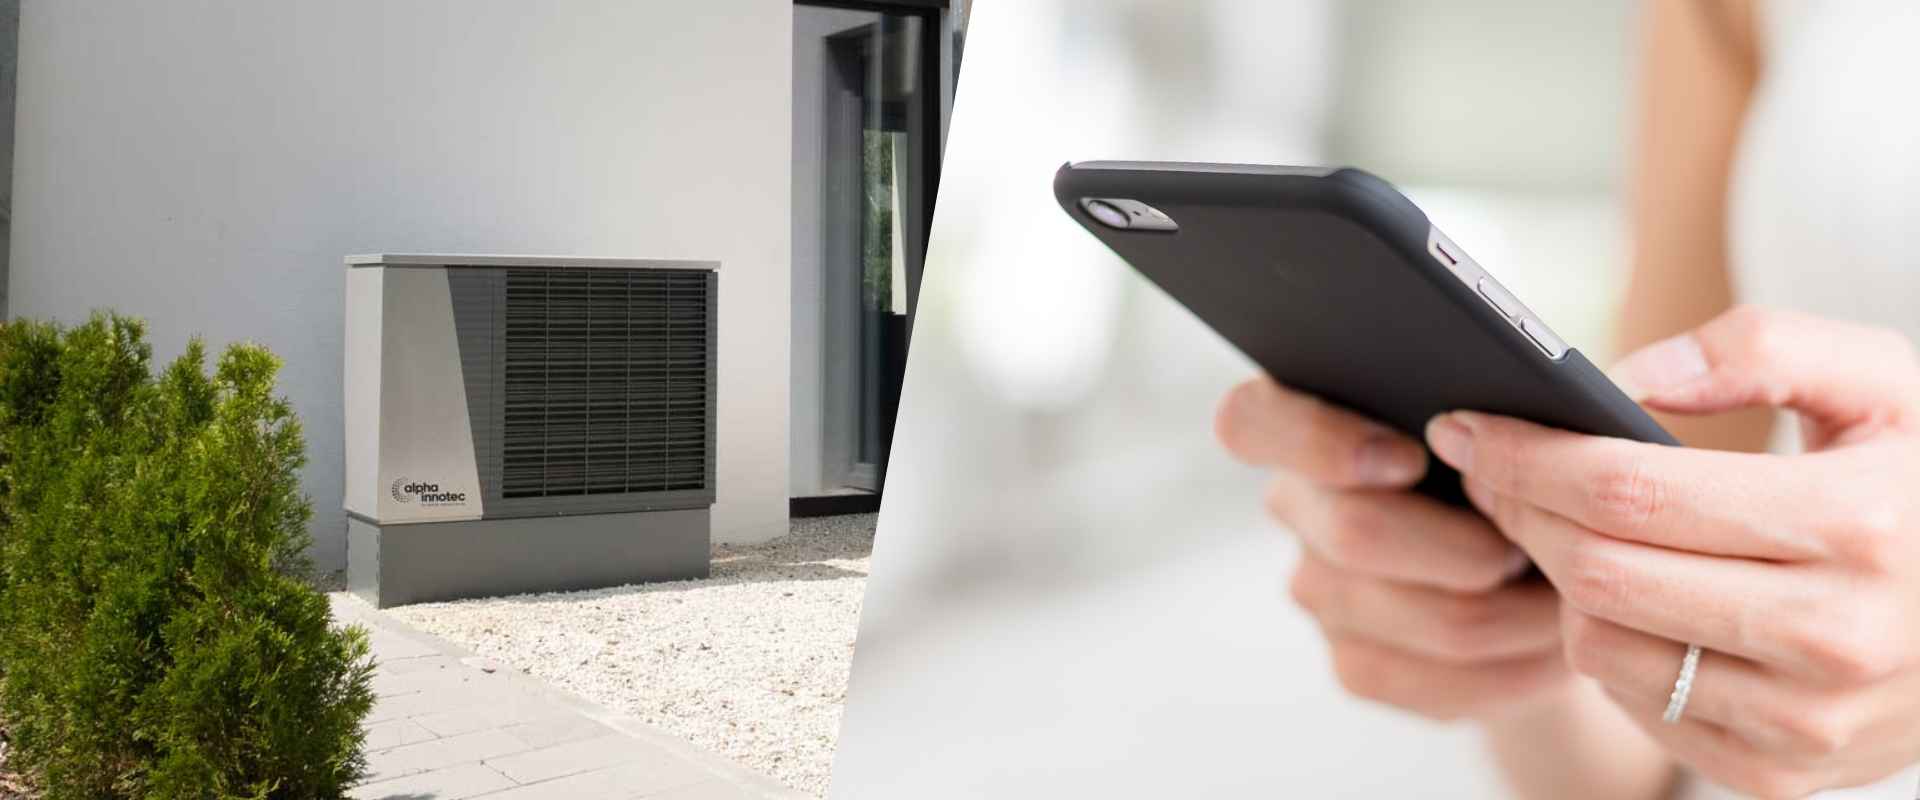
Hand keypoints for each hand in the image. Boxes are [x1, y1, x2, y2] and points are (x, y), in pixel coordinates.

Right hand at [1215, 378, 1565, 721]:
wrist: (1543, 579)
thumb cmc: (1528, 471)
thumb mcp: (1527, 415)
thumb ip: (1517, 401)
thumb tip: (1547, 409)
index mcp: (1310, 417)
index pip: (1250, 421)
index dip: (1314, 440)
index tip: (1409, 455)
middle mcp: (1299, 507)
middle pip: (1357, 533)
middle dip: (1473, 545)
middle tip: (1541, 541)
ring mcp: (1321, 591)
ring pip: (1428, 617)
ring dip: (1523, 613)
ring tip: (1576, 591)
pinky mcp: (1357, 665)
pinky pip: (1443, 682)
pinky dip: (1519, 668)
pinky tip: (1552, 645)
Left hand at [1429, 306, 1919, 798]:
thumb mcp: (1889, 382)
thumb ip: (1766, 346)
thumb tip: (1629, 377)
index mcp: (1856, 525)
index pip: (1628, 491)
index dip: (1528, 456)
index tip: (1468, 426)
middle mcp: (1834, 638)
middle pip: (1596, 571)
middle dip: (1519, 510)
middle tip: (1489, 467)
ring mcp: (1807, 722)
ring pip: (1599, 646)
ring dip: (1557, 578)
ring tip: (1557, 524)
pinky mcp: (1781, 777)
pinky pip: (1637, 704)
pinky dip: (1608, 642)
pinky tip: (1619, 593)